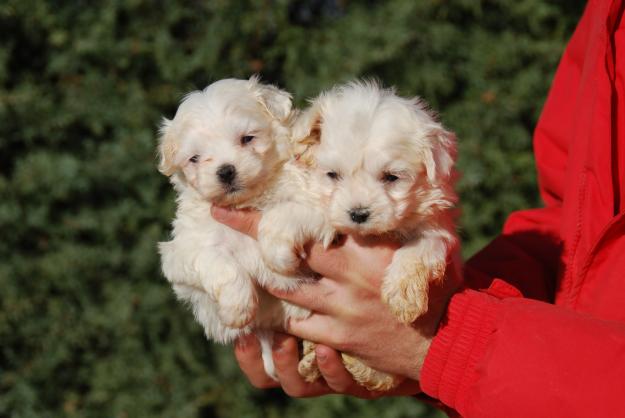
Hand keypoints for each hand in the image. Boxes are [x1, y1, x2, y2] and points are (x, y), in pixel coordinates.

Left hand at [213, 206, 461, 395]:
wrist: (444, 340)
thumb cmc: (436, 288)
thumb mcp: (425, 248)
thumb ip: (397, 226)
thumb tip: (376, 201)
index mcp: (368, 248)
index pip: (314, 223)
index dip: (277, 213)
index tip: (245, 201)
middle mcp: (349, 274)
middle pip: (290, 251)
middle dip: (254, 233)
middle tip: (223, 219)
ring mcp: (342, 307)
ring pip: (288, 289)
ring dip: (267, 278)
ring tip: (246, 268)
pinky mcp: (340, 335)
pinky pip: (300, 326)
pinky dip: (286, 319)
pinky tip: (275, 314)